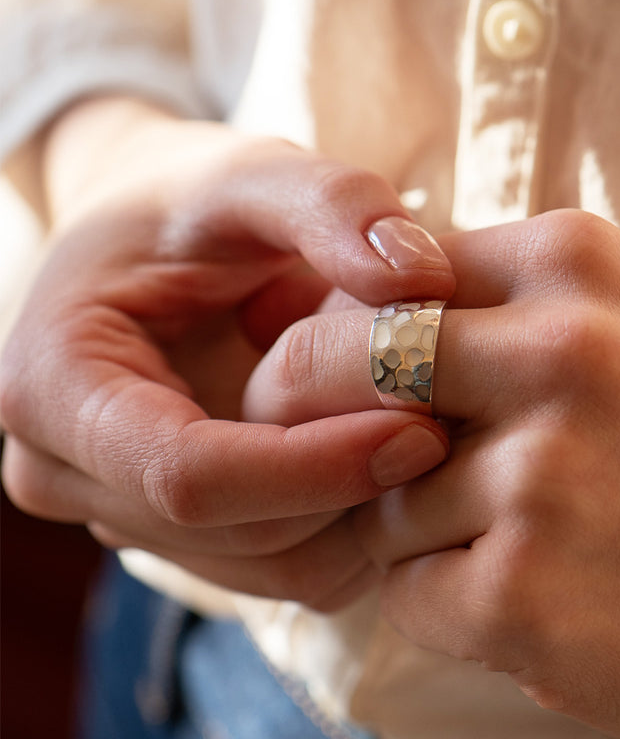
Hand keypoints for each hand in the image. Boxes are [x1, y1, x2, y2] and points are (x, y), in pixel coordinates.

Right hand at [0, 95, 453, 609]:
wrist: (151, 242)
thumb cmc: (189, 204)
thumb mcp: (250, 174)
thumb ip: (329, 202)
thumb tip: (420, 280)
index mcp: (57, 385)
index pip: (188, 476)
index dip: (314, 466)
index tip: (421, 432)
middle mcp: (70, 469)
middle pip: (236, 532)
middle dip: (351, 488)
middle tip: (443, 418)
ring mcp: (123, 509)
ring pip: (268, 564)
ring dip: (358, 511)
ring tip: (412, 423)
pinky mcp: (179, 530)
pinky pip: (281, 565)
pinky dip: (346, 526)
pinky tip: (379, 453)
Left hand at [244, 210, 619, 738]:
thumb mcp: (605, 338)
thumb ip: (482, 314)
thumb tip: (337, 313)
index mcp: (572, 260)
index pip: (382, 277)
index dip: (346, 337)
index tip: (353, 385)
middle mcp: (562, 347)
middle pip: (335, 359)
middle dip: (314, 415)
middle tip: (356, 464)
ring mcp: (544, 469)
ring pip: (368, 491)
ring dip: (410, 532)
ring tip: (521, 545)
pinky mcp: (520, 587)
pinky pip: (400, 588)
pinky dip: (440, 605)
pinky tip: (529, 604)